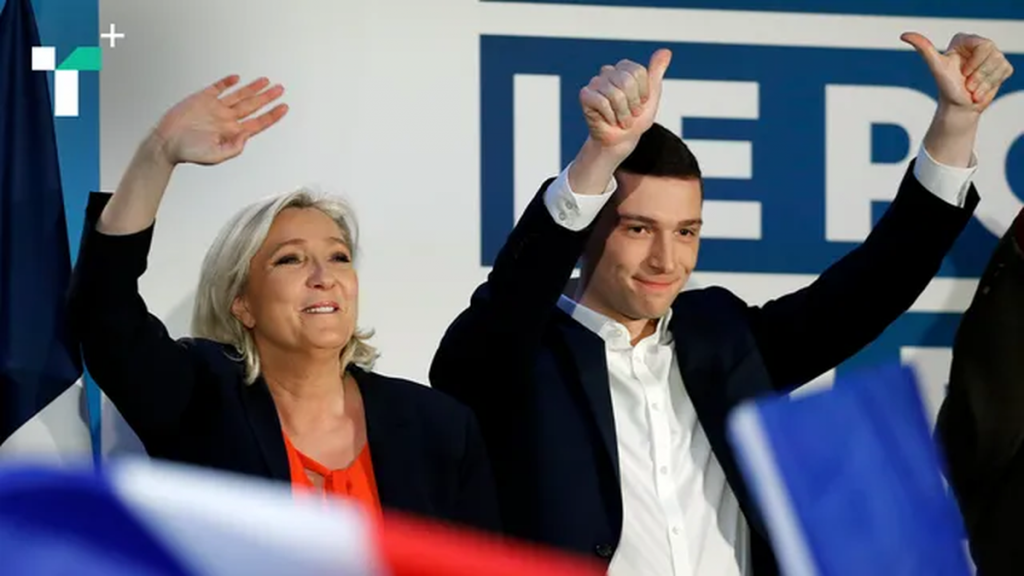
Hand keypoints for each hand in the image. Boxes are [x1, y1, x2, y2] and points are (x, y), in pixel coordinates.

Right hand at [151, 75, 288, 165]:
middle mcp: (226, 119)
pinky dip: (227, 82)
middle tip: (280, 89)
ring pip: (239, 95)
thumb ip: (235, 147)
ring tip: (266, 81)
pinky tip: (237, 78)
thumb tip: (247, 135)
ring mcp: (215, 108)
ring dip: (253, 88)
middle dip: (267, 98)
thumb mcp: (216, 155)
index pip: (258, 122)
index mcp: (232, 132)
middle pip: (252, 106)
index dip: (272, 115)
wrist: (166, 142)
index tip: (284, 107)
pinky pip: (218, 88)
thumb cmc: (188, 152)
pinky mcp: (202, 99)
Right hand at [579, 49, 671, 157]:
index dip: (643, 92)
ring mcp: (595, 82)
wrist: (621, 141)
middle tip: (631, 115)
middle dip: (633, 104)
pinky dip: (610, 116)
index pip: (638, 72)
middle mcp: (608, 71)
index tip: (641, 104)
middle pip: (627, 82)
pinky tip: (608, 120)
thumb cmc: (636, 118)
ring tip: (621, 120)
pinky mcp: (585, 95)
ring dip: (622, 114)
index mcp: (624, 68)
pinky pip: (602, 102)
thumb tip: (666, 51)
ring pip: (615, 94)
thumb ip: (656, 72)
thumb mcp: (652, 96)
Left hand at [902, 32, 1013, 112]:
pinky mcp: (1003, 67)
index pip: (984, 46)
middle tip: (967, 84)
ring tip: (972, 88)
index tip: (963, 73)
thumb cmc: (946, 87)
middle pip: (994, 56)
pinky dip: (991, 86)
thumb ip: (924, 49)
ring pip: (1000, 66)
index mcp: (965, 40)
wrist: (957, 106)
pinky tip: (981, 90)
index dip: (974, 64)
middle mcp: (981, 45)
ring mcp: (994, 56)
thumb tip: (904, 35)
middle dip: (979, 76)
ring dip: (984, 84)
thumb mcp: (936, 67)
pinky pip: (1004, 73)